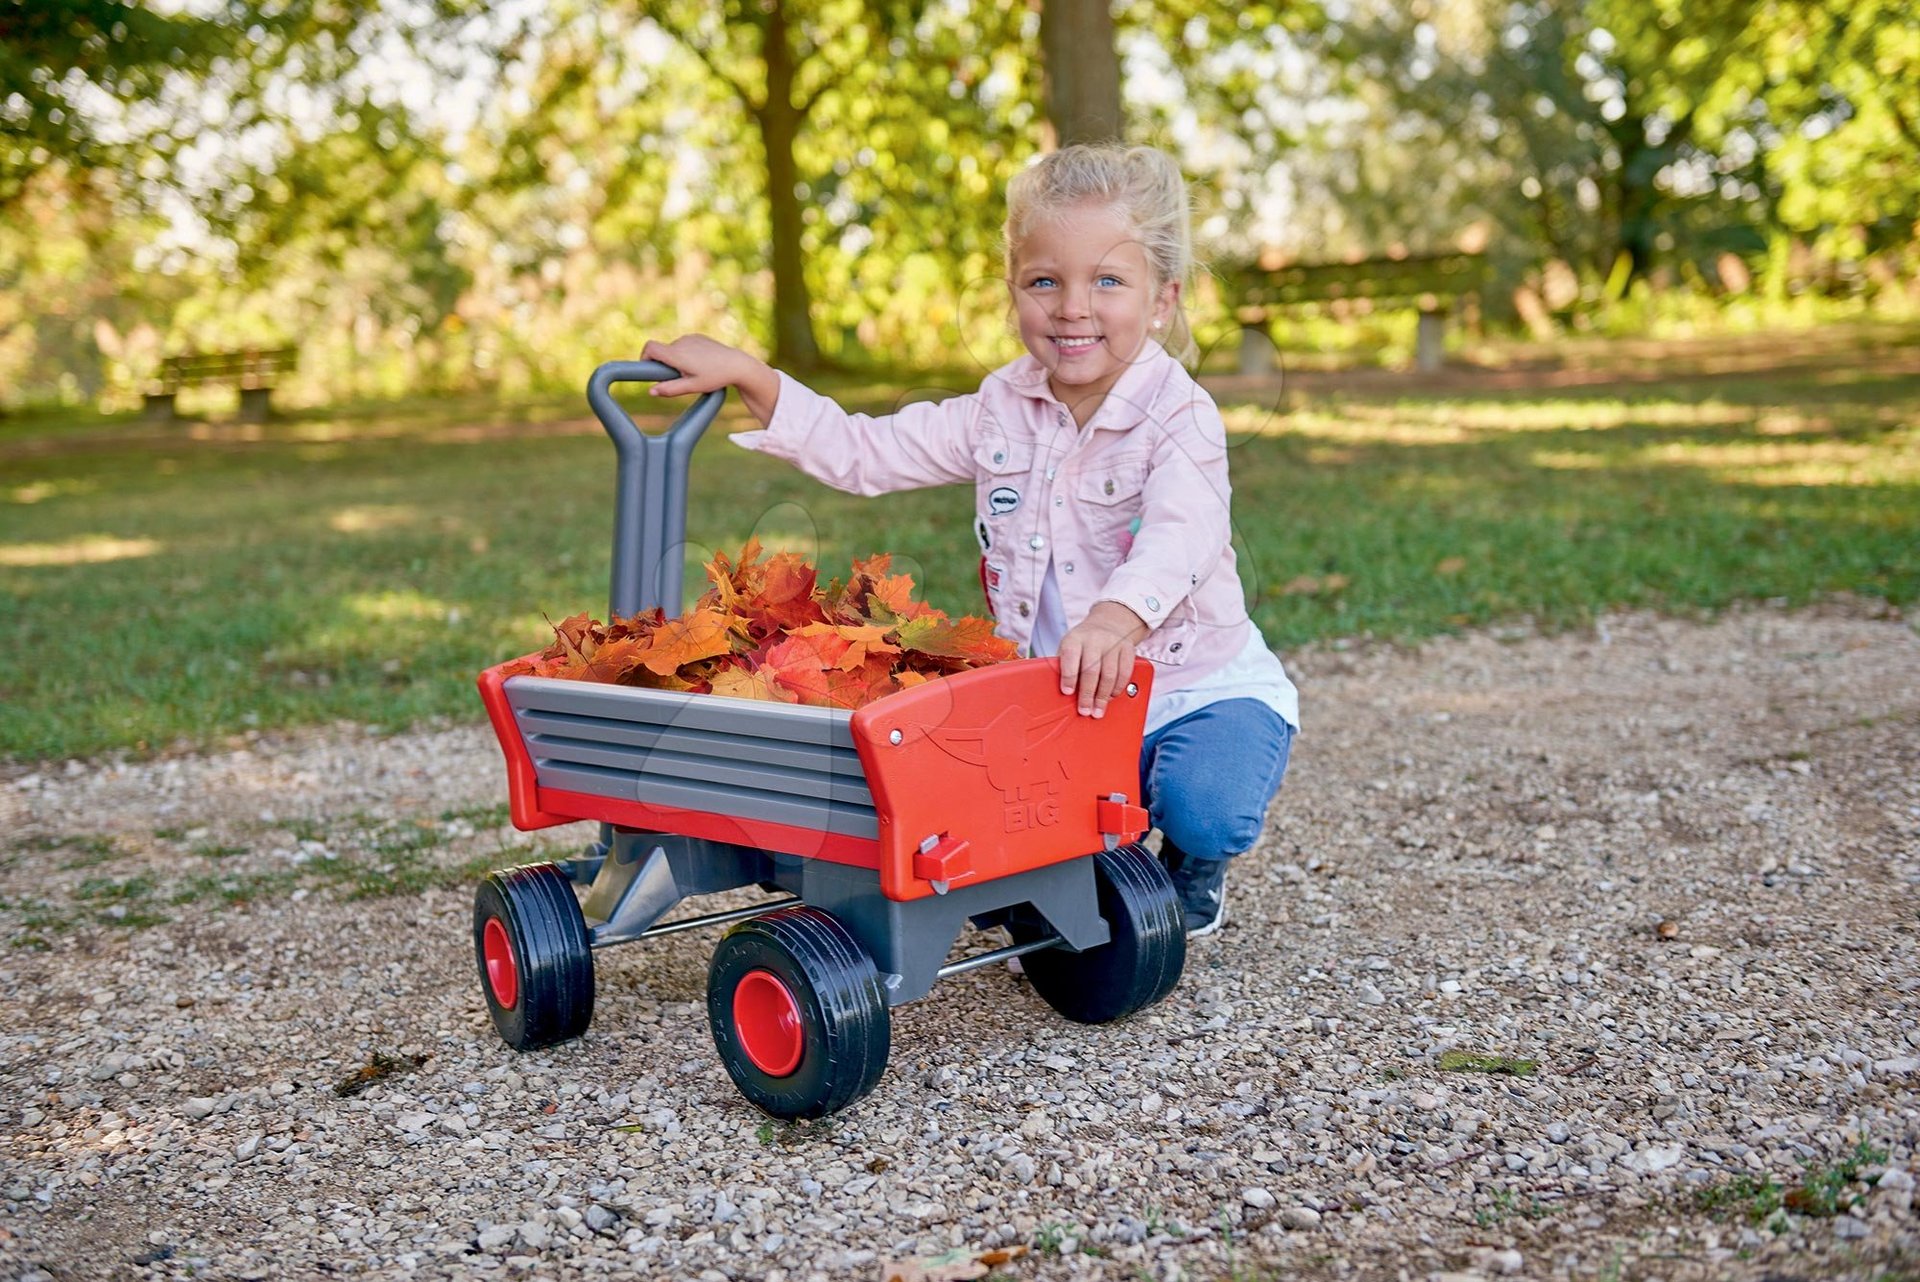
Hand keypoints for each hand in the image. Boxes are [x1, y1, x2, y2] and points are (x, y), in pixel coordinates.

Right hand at [640, 335, 779, 424]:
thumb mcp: (692, 387)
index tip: (648, 368)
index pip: (650, 348)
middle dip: (665, 364)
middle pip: (662, 351)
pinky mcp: (697, 337)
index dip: (644, 357)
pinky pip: (684, 345)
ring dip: (676, 359)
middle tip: (678, 377)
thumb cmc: (715, 377)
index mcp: (677, 354)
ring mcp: (690, 338)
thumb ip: (670, 389)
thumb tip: (651, 391)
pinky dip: (685, 354)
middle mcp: (681, 342)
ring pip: (673, 349)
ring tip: (693, 371)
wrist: (737, 364)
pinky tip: (700, 363)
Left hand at [1056, 601, 1148, 717]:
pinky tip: (1111, 696)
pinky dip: (1118, 688)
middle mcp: (1094, 639)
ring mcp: (1113, 643)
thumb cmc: (1083, 643)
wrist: (1108, 624)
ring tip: (1098, 710)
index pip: (1070, 656)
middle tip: (1085, 710)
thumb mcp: (1069, 647)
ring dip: (1103, 696)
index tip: (1067, 692)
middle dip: (1088, 694)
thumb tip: (1063, 693)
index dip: (1069, 676)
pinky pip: (1125, 672)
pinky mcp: (1127, 649)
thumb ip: (1065, 666)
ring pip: (1109, 674)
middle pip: (1091, 669)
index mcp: (1075, 638)